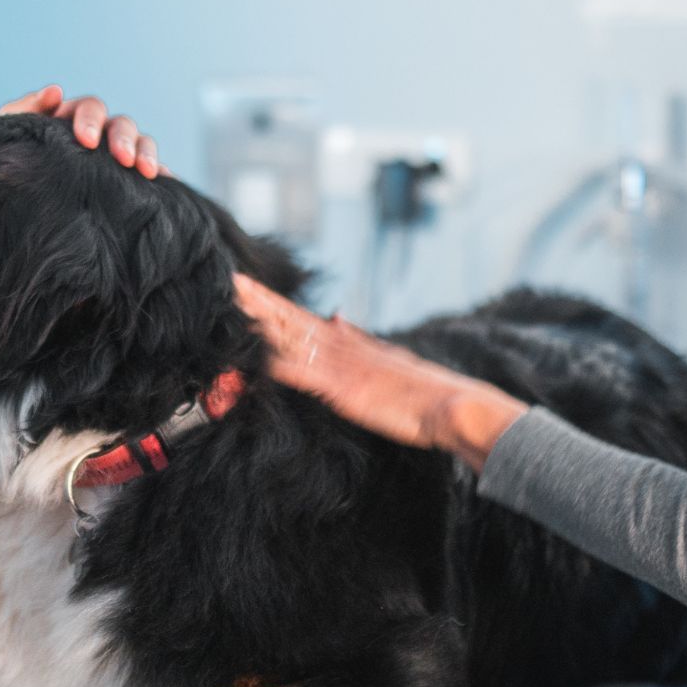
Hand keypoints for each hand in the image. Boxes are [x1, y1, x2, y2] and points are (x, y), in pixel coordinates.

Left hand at [0, 84, 166, 178]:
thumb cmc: (2, 159)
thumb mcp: (3, 133)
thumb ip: (22, 109)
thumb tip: (56, 90)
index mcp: (68, 117)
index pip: (88, 108)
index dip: (90, 120)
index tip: (85, 141)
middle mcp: (94, 132)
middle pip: (119, 124)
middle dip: (123, 139)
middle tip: (123, 160)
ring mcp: (109, 155)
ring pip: (139, 143)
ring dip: (145, 153)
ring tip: (147, 173)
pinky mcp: (122, 180)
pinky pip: (147, 172)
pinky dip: (160, 175)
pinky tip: (165, 185)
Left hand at [232, 273, 526, 469]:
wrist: (453, 406)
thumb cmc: (423, 392)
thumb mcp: (386, 357)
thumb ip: (357, 339)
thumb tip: (334, 315)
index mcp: (351, 343)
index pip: (303, 318)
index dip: (274, 303)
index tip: (248, 287)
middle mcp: (344, 349)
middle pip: (294, 320)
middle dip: (262, 302)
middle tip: (233, 280)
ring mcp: (343, 368)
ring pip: (296, 338)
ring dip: (266, 321)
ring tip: (240, 302)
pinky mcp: (346, 391)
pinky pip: (308, 376)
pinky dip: (283, 365)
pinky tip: (261, 357)